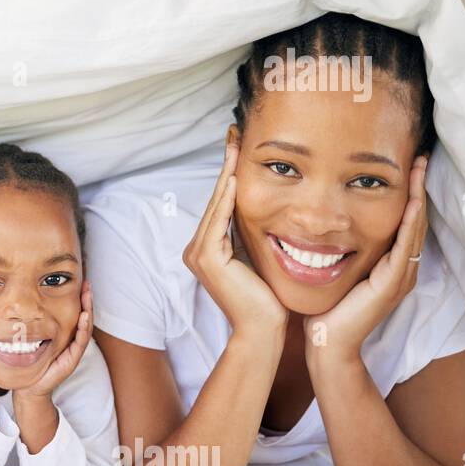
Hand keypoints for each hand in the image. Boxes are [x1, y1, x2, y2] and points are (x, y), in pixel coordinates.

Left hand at [11, 274, 93, 400]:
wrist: (28, 388)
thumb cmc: (27, 363)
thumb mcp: (25, 339)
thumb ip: (25, 323)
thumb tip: (12, 302)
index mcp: (62, 334)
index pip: (72, 312)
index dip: (75, 297)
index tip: (76, 280)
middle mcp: (70, 341)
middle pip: (82, 316)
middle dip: (86, 300)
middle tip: (86, 283)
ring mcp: (72, 350)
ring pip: (84, 327)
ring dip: (88, 310)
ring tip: (88, 295)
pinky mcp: (71, 360)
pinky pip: (80, 342)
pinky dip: (84, 329)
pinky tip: (84, 317)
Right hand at [183, 140, 287, 332]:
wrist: (264, 329)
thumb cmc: (267, 299)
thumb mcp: (258, 258)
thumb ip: (251, 236)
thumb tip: (268, 209)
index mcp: (207, 250)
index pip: (220, 205)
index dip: (229, 175)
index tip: (239, 149)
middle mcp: (196, 250)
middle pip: (215, 200)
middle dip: (226, 167)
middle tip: (234, 136)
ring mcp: (199, 254)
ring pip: (215, 207)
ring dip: (226, 175)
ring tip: (234, 148)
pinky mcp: (207, 258)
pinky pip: (217, 222)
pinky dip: (225, 199)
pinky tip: (233, 179)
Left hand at [306, 156, 428, 363]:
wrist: (326, 341)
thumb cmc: (324, 307)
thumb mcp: (333, 269)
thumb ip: (337, 248)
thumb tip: (317, 222)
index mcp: (387, 264)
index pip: (401, 221)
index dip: (405, 194)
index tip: (403, 166)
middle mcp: (399, 268)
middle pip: (414, 220)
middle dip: (417, 189)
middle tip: (419, 159)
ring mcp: (399, 277)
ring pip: (414, 229)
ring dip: (418, 198)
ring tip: (419, 171)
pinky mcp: (392, 285)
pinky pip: (405, 248)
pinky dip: (409, 224)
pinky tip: (411, 204)